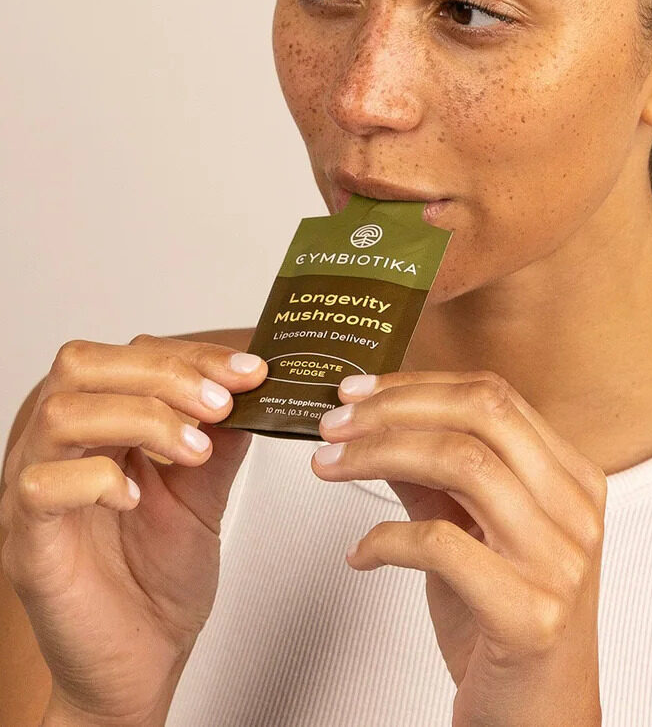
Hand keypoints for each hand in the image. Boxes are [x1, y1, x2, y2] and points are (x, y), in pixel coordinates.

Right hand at [0, 334, 268, 726]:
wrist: (140, 666)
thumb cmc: (157, 582)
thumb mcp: (204, 493)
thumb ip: (220, 438)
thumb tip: (253, 385)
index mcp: (97, 427)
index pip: (129, 355)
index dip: (192, 355)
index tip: (249, 371)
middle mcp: (57, 449)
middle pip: (82, 365)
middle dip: (162, 373)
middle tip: (221, 403)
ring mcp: (34, 492)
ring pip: (61, 413)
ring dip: (140, 418)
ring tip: (194, 451)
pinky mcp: (28, 543)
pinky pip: (40, 486)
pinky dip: (95, 478)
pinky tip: (135, 497)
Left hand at [312, 369, 605, 726]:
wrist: (539, 723)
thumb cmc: (506, 631)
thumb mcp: (474, 536)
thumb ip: (434, 479)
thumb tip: (374, 423)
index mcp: (571, 479)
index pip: (495, 396)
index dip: (418, 384)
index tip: (360, 390)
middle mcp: (574, 511)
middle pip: (483, 414)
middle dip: (396, 407)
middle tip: (336, 421)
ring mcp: (559, 562)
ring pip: (464, 464)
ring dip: (380, 456)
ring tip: (331, 467)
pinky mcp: (530, 615)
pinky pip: (443, 546)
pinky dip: (385, 539)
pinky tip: (360, 552)